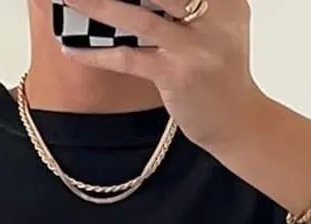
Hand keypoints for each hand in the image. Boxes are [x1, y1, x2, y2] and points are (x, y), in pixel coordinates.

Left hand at [60, 0, 264, 150]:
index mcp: (226, 0)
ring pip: (139, 17)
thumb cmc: (222, 77)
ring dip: (98, 6)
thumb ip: (194, 4)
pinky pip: (128, 59)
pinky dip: (96, 54)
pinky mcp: (176, 76)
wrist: (238, 123)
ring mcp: (194, 47)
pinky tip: (72, 50)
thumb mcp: (221, 28)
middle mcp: (215, 15)